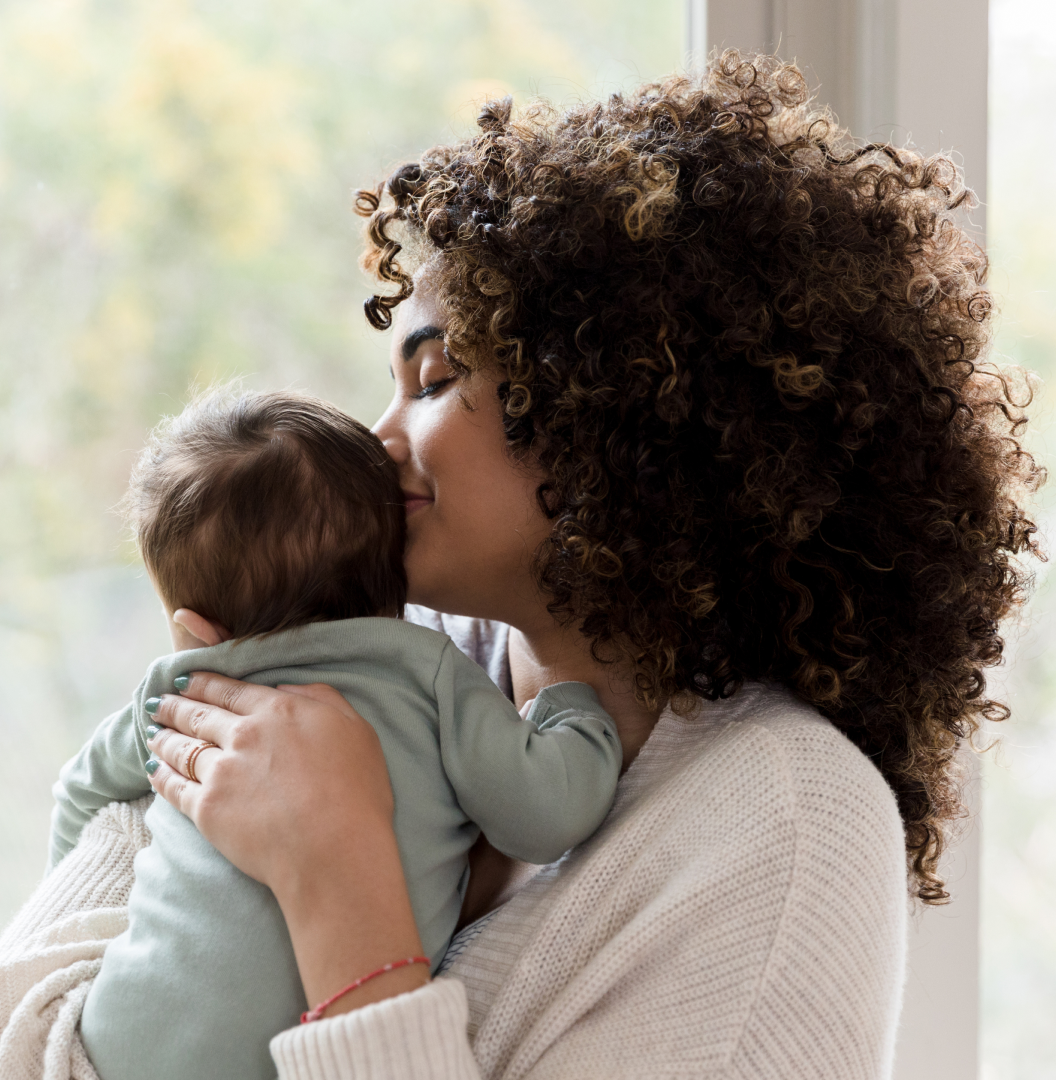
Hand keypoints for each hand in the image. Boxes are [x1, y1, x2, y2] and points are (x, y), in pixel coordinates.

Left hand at [145, 674, 427, 1014]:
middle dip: (175, 706)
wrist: (334, 850)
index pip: (230, 690)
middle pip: (198, 715)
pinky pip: (174, 787)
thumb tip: (286, 688)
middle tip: (158, 702)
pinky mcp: (206, 810)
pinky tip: (153, 770)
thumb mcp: (356, 728)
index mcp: (278, 710)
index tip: (186, 680)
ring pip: (182, 748)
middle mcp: (243, 735)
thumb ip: (322, 698)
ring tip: (152, 733)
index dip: (204, 683)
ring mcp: (220, 772)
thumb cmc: (356, 791)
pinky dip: (160, 776)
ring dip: (163, 738)